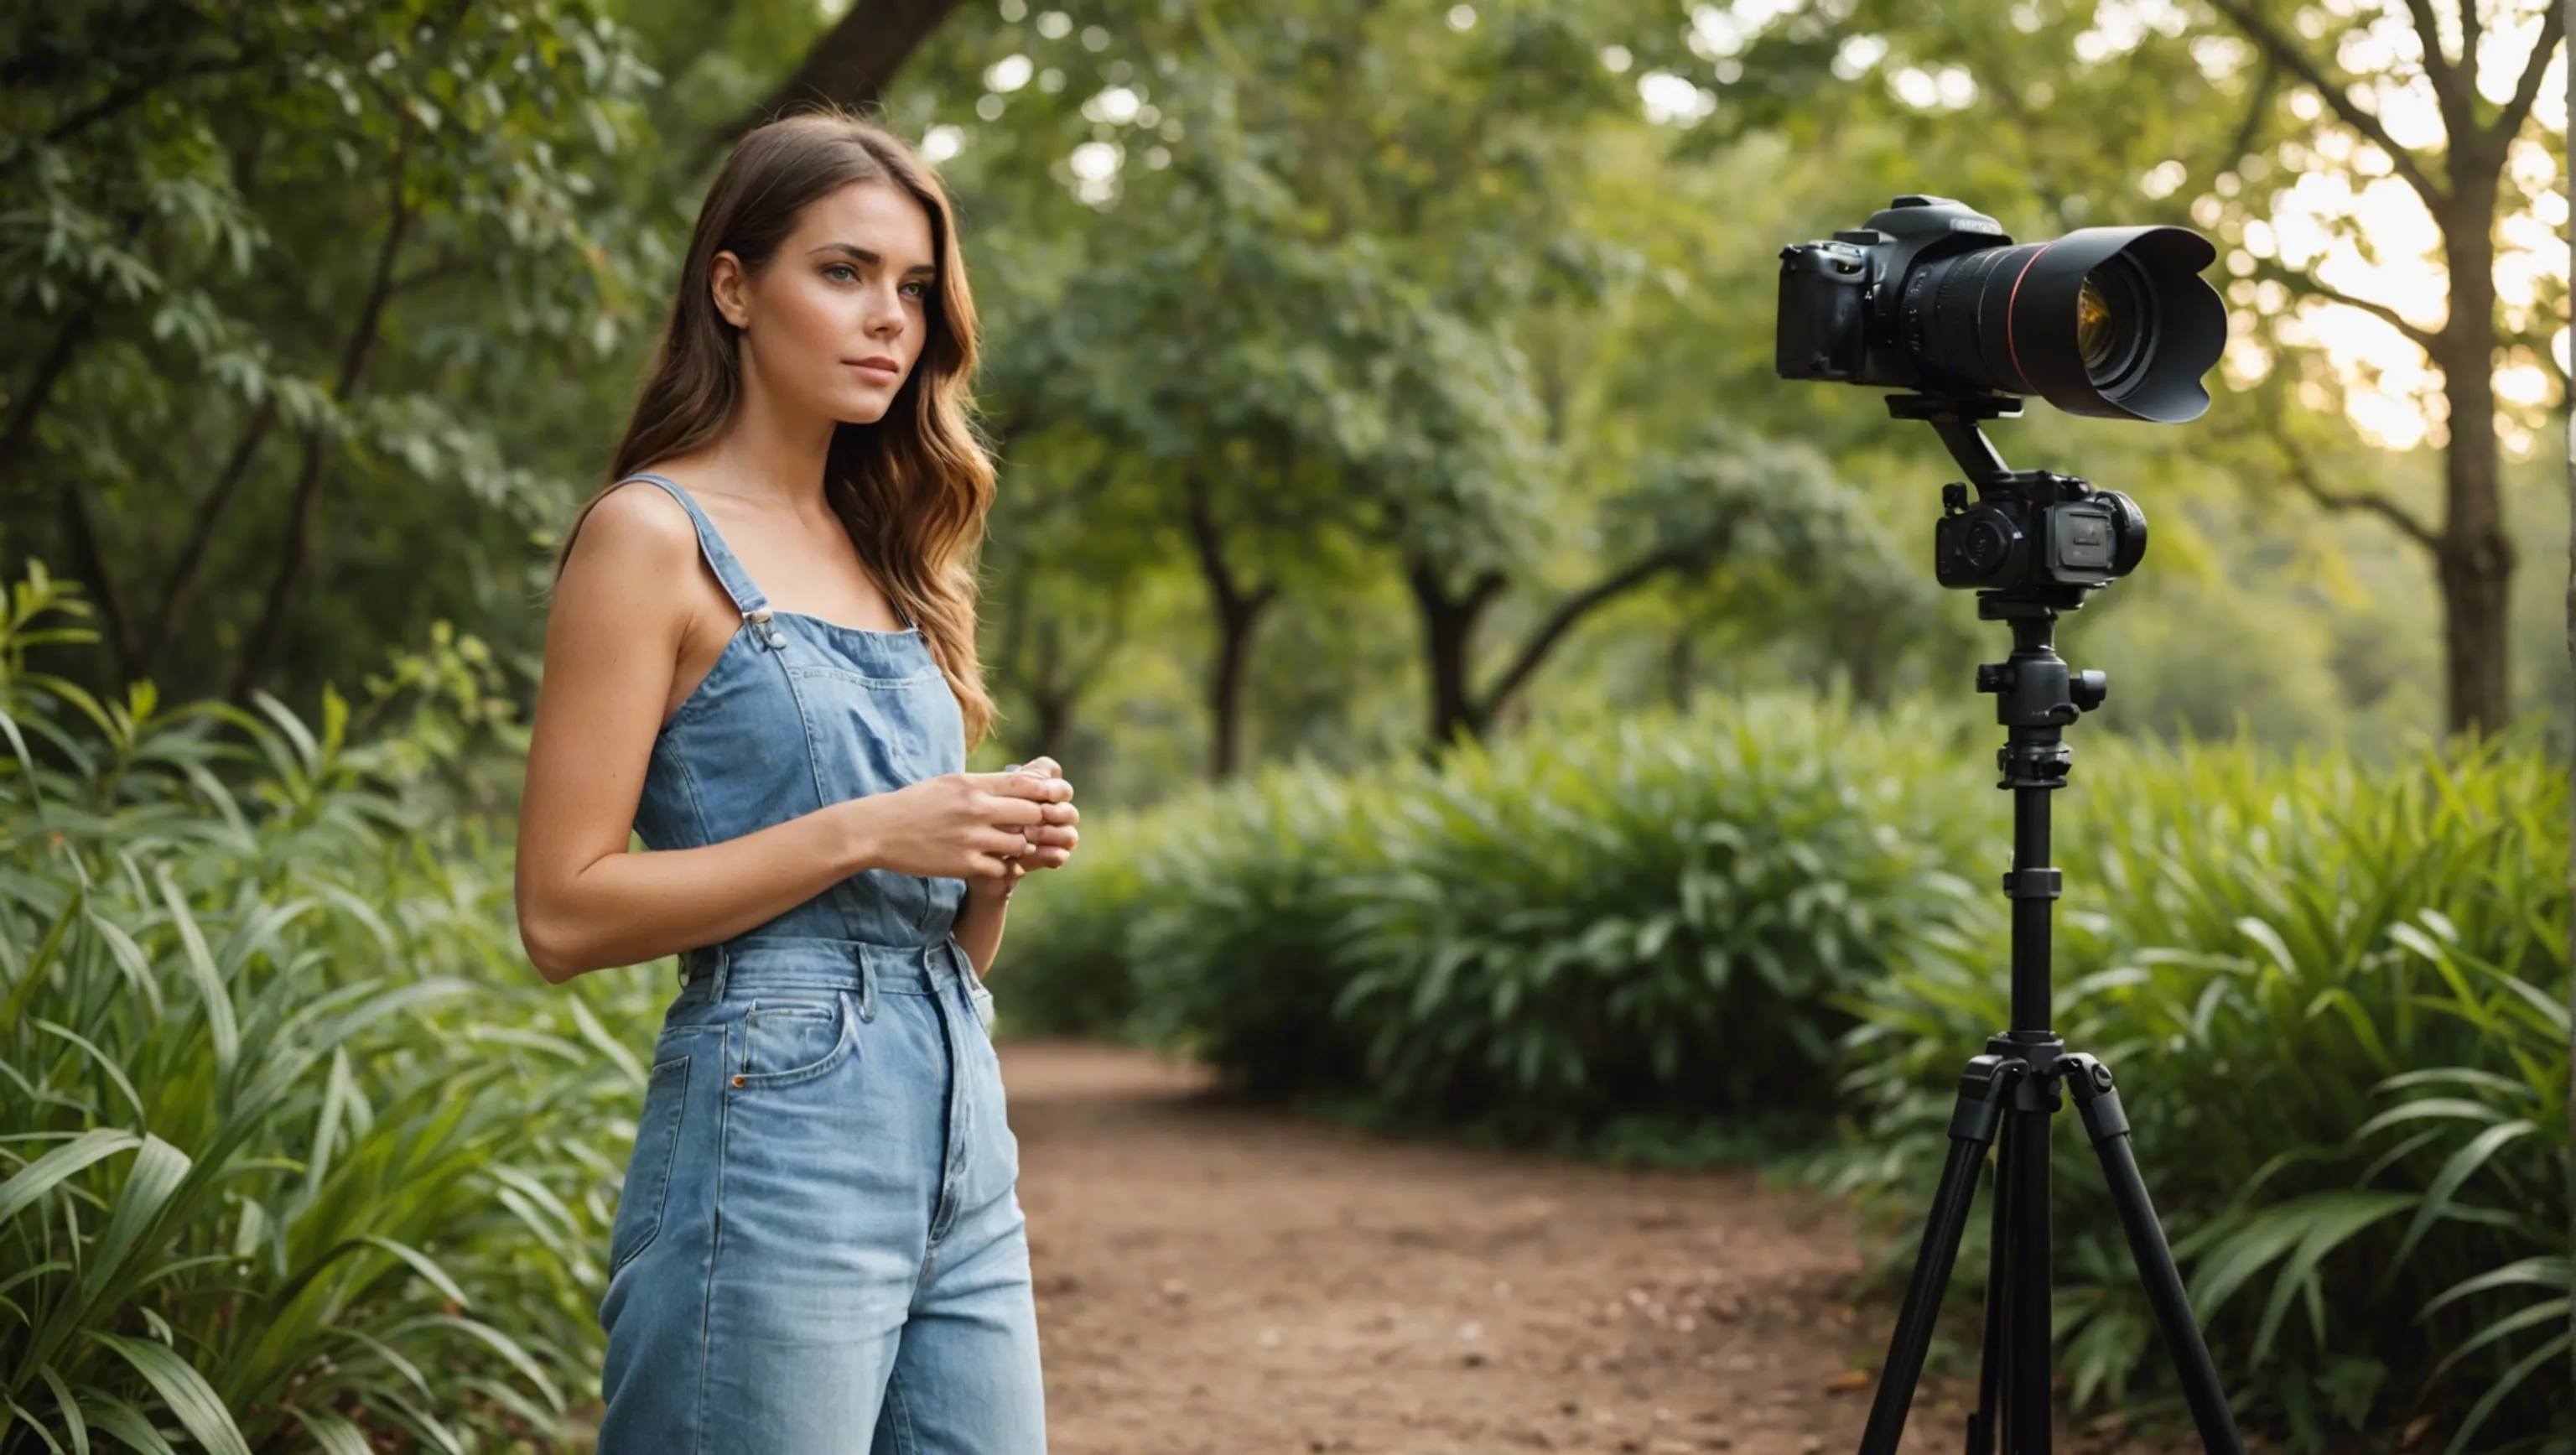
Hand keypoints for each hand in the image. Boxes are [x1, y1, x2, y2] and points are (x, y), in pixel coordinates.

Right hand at [856, 764, 1075, 880]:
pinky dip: (1006, 869)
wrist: (879, 830)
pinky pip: (1002, 869)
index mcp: (973, 784)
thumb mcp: (949, 783)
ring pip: (1021, 844)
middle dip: (1041, 822)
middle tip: (1041, 828)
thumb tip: (1018, 783)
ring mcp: (972, 838)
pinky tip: (999, 865)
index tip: (1055, 798)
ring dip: (1023, 848)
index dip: (1048, 792)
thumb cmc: (914, 804)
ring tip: (1016, 848)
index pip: (1027, 784)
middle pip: (1032, 814)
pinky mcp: (964, 864)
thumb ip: (983, 784)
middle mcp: (977, 809)